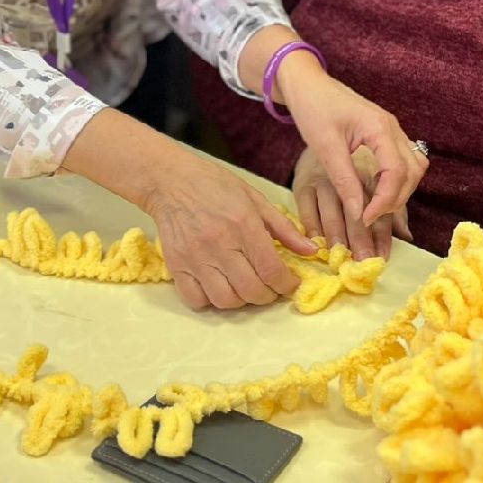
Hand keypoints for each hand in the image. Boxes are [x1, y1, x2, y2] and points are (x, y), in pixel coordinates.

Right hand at [144, 151, 318, 310]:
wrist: (171, 181)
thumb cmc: (215, 186)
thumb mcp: (255, 199)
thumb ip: (284, 228)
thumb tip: (311, 250)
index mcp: (244, 225)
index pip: (271, 270)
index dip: (286, 284)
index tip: (290, 284)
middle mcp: (220, 244)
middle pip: (251, 290)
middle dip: (267, 295)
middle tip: (269, 287)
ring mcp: (196, 257)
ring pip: (225, 300)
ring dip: (241, 300)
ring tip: (244, 286)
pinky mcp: (176, 266)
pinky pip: (196, 300)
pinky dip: (210, 301)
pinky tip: (217, 286)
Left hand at [282, 62, 426, 229]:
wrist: (308, 84)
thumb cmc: (313, 109)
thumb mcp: (325, 147)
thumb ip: (345, 181)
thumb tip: (358, 215)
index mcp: (379, 127)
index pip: (397, 172)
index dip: (385, 200)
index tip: (364, 218)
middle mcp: (392, 127)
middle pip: (413, 172)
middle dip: (395, 198)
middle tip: (369, 216)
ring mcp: (392, 129)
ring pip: (414, 166)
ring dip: (400, 189)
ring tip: (375, 205)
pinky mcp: (386, 133)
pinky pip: (405, 160)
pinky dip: (397, 179)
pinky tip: (377, 189)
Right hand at [292, 146, 411, 260]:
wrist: (319, 129)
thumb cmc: (353, 158)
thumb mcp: (377, 179)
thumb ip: (392, 206)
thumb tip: (407, 236)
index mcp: (370, 171)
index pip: (378, 207)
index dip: (381, 234)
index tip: (382, 257)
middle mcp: (347, 175)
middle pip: (356, 214)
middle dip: (361, 242)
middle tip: (365, 263)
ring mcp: (323, 179)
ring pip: (331, 214)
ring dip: (337, 239)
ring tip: (341, 259)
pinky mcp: (302, 183)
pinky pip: (307, 211)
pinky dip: (313, 229)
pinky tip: (319, 245)